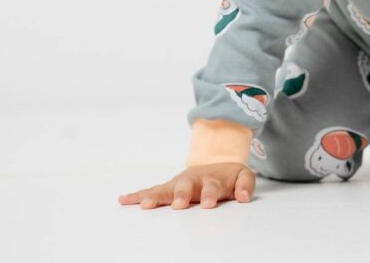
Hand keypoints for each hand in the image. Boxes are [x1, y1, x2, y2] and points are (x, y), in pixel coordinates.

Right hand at [118, 162, 255, 209]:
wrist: (216, 164)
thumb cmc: (227, 176)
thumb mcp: (243, 176)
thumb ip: (246, 185)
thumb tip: (244, 197)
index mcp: (212, 178)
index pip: (212, 187)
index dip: (210, 195)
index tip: (208, 204)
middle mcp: (192, 180)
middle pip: (186, 186)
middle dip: (181, 195)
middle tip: (178, 205)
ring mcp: (178, 183)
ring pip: (165, 189)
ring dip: (155, 196)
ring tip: (144, 204)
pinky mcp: (168, 188)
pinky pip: (151, 191)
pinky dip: (138, 195)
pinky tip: (124, 199)